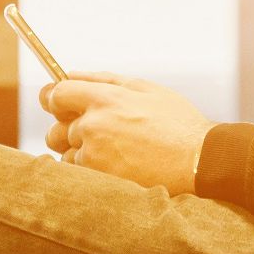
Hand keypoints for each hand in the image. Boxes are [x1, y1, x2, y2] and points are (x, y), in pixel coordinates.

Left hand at [39, 71, 213, 195]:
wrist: (198, 162)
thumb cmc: (176, 123)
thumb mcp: (146, 89)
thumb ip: (104, 79)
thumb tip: (69, 73)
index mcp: (105, 99)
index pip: (56, 95)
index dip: (54, 100)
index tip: (60, 106)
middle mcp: (93, 126)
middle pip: (56, 129)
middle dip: (68, 131)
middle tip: (97, 135)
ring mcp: (94, 155)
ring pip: (66, 155)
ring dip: (80, 154)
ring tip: (113, 153)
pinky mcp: (97, 180)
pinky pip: (78, 174)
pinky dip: (90, 172)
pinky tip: (117, 168)